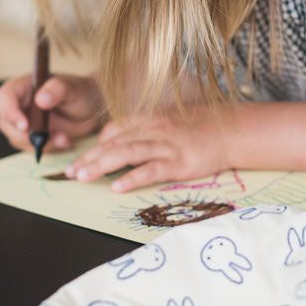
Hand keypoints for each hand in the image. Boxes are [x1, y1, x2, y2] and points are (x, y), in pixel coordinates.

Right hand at [0, 73, 105, 152]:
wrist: (91, 109)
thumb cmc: (81, 92)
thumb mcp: (72, 87)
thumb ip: (57, 89)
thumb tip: (41, 99)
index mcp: (24, 86)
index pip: (5, 97)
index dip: (10, 112)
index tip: (25, 126)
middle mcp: (20, 104)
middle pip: (7, 123)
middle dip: (25, 135)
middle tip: (47, 138)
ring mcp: (25, 122)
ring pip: (18, 139)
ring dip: (39, 144)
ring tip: (63, 138)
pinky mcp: (33, 137)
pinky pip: (32, 148)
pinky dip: (48, 148)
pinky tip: (64, 141)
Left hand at [63, 105, 231, 192]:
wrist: (234, 130)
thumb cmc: (204, 126)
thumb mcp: (172, 120)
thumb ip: (149, 128)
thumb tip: (126, 139)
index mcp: (151, 118)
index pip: (115, 129)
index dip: (96, 145)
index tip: (82, 159)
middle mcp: (155, 129)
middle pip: (114, 142)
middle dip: (90, 157)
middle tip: (71, 172)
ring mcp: (167, 145)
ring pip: (127, 153)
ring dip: (101, 165)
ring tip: (83, 177)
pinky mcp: (180, 162)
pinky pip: (151, 170)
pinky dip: (132, 178)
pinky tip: (117, 187)